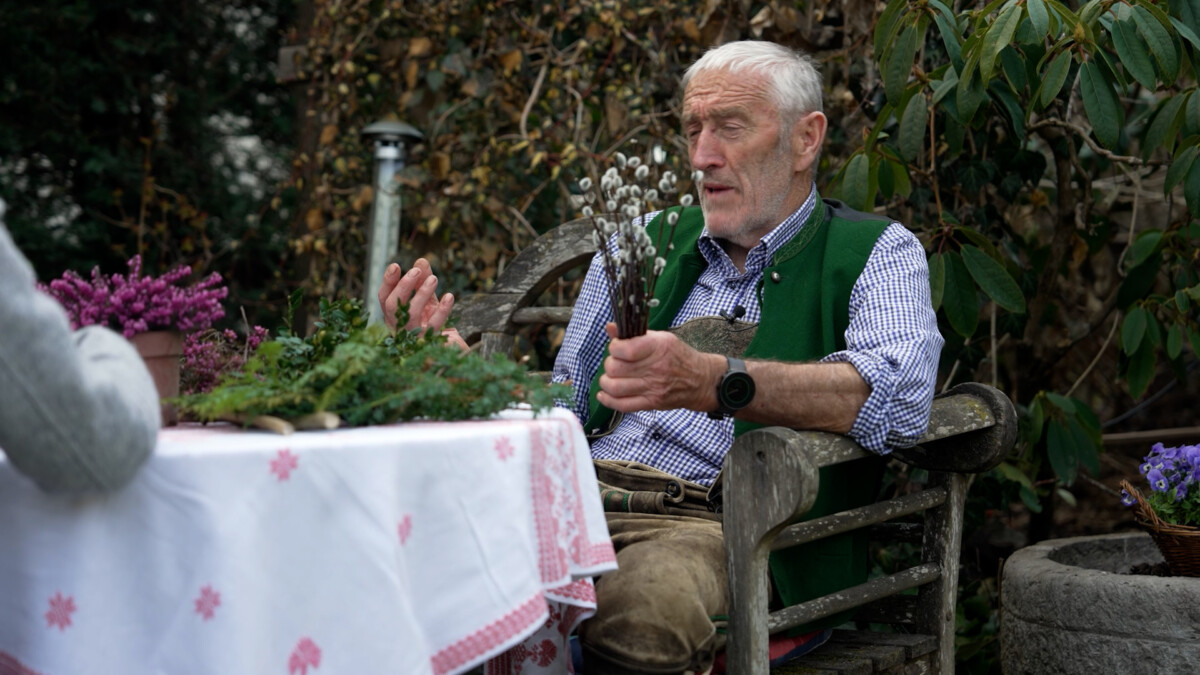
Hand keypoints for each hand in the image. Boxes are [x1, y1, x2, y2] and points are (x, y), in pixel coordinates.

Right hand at [377, 260, 466, 351]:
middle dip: (403, 286)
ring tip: (434, 279)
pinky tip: (449, 296)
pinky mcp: (429, 343)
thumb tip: (421, 261)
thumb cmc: (432, 321)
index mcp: (394, 316)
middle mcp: (399, 327)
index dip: (388, 282)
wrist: (448, 351)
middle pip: (393, 306)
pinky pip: (434, 325)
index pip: (385, 298)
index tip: (396, 265)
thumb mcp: (427, 299)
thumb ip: (423, 280)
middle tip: (416, 271)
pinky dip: (442, 310)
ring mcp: (413, 336)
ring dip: (421, 294)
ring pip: (411, 314)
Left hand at [596, 323, 722, 412]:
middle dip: (610, 364)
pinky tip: (604, 394)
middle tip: (615, 362)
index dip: (614, 348)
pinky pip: (622, 405)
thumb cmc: (678, 356)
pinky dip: (608, 400)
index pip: (625, 350)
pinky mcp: (651, 403)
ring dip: (606, 382)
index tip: (617, 347)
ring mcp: (653, 388)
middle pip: (615, 369)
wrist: (701, 380)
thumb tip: (610, 327)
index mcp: (658, 348)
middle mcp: (655, 368)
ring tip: (610, 377)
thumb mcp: (661, 339)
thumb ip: (633, 334)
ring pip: (615, 387)